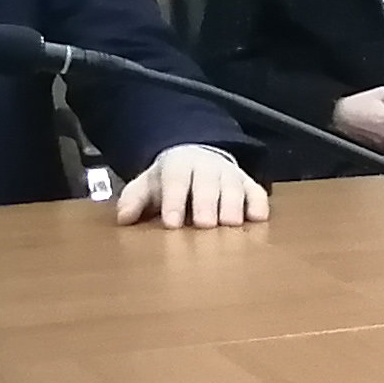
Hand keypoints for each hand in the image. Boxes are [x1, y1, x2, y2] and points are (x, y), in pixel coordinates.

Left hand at [119, 145, 271, 228]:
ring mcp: (231, 175)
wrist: (199, 157)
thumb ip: (134, 199)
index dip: (174, 200)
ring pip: (235, 188)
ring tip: (230, 225)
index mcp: (179, 165)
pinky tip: (257, 218)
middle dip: (207, 203)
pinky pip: (257, 193)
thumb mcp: (148, 185)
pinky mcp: (250, 185)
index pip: (176, 180)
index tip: (171, 222)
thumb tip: (123, 218)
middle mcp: (208, 167)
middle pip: (208, 184)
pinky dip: (259, 204)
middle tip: (204, 224)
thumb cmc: (172, 180)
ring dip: (233, 206)